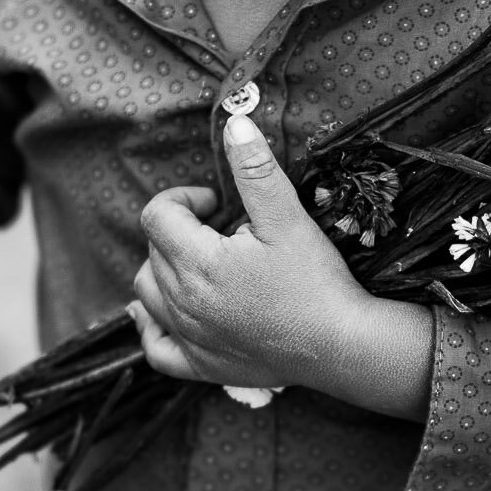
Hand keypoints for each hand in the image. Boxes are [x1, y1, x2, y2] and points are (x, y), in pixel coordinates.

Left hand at [129, 115, 434, 418]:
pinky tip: (163, 312)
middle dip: (181, 231)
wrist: (342, 346)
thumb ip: (255, 170)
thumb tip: (234, 123)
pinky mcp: (202, 367)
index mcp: (198, 263)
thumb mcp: (287, 218)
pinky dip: (151, 326)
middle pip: (153, 251)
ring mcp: (190, 338)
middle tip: (225, 232)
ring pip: (147, 293)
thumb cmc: (318, 282)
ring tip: (201, 263)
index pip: (157, 216)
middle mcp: (183, 303)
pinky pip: (155, 347)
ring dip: (164, 269)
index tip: (218, 204)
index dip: (185, 199)